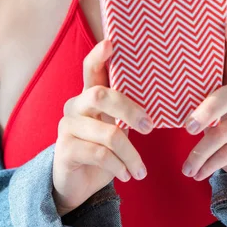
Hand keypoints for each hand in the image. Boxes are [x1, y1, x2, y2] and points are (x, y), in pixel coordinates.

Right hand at [52, 39, 153, 216]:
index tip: (111, 43)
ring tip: (141, 170)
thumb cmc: (102, 149)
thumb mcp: (115, 126)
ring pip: (108, 134)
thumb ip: (126, 109)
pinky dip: (119, 166)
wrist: (76, 184)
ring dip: (131, 155)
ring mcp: (67, 127)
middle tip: (150, 128)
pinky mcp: (65, 150)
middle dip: (130, 110)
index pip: (91, 68)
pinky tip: (127, 174)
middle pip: (101, 95)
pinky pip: (100, 154)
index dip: (99, 55)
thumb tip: (162, 95)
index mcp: (89, 95)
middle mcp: (75, 106)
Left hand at [182, 23, 226, 205]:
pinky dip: (209, 165)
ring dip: (200, 152)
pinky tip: (197, 173)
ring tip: (186, 168)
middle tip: (186, 127)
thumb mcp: (213, 117)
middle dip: (206, 109)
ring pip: (224, 130)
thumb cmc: (226, 138)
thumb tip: (159, 84)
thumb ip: (199, 100)